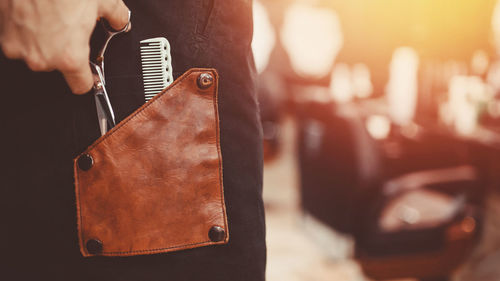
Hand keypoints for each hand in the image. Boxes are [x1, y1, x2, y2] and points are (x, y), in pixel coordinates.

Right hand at [0, 0, 129, 93]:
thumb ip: (116, 17)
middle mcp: (42, 58)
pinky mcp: (3, 35)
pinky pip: (19, 39)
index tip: (88, 74)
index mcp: (69, 57)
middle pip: (58, 65)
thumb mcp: (103, 1)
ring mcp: (20, 48)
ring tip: (51, 16)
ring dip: (44, 40)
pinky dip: (26, 29)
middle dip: (65, 49)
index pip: (80, 86)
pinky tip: (35, 14)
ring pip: (37, 52)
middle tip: (69, 28)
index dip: (87, 79)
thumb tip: (119, 21)